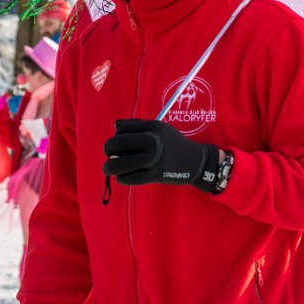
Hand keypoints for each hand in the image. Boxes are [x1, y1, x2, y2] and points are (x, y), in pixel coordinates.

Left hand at [102, 119, 218, 191]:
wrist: (195, 161)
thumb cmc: (173, 144)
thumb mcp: (159, 128)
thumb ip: (138, 125)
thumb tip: (116, 126)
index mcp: (152, 126)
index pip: (122, 129)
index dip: (115, 136)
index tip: (117, 143)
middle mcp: (152, 141)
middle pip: (118, 144)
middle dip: (109, 150)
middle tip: (110, 155)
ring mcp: (153, 159)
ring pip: (120, 163)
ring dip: (110, 167)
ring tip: (109, 168)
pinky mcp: (154, 175)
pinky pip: (129, 178)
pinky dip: (122, 178)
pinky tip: (122, 177)